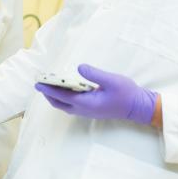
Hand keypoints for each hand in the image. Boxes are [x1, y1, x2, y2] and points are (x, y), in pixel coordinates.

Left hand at [35, 64, 156, 123]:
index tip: (38, 84)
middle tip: (40, 84)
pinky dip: (64, 98)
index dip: (49, 89)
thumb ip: (94, 74)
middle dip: (48, 94)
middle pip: (60, 103)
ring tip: (48, 86)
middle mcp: (84, 109)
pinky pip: (72, 105)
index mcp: (87, 103)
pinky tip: (64, 90)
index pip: (62, 96)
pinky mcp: (92, 109)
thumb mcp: (111, 80)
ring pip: (65, 106)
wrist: (138, 107)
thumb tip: (79, 67)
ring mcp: (88, 111)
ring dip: (55, 97)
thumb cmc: (126, 94)